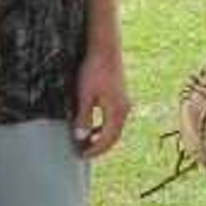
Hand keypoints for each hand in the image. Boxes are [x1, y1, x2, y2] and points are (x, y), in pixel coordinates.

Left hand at [71, 44, 131, 159]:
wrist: (105, 50)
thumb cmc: (94, 71)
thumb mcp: (84, 96)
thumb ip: (84, 117)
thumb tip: (81, 137)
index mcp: (117, 111)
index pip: (107, 139)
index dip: (94, 150)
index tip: (81, 156)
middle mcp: (124, 109)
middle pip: (114, 136)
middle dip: (99, 147)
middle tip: (82, 153)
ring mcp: (124, 103)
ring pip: (114, 128)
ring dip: (102, 138)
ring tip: (86, 143)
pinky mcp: (121, 97)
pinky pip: (114, 119)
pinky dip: (104, 127)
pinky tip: (93, 127)